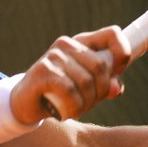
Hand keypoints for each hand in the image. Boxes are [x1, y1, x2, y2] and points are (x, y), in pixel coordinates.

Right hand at [10, 26, 131, 124]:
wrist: (25, 103)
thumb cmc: (61, 93)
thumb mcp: (87, 88)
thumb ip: (106, 86)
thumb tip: (117, 89)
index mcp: (82, 43)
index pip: (113, 34)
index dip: (122, 52)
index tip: (118, 72)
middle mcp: (67, 44)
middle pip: (101, 66)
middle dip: (101, 91)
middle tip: (90, 103)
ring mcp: (54, 56)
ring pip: (86, 82)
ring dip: (86, 103)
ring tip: (76, 109)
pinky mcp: (43, 71)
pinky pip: (70, 91)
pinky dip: (74, 107)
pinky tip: (67, 112)